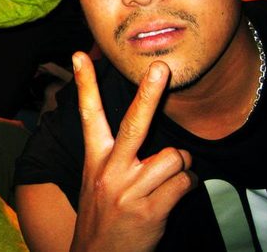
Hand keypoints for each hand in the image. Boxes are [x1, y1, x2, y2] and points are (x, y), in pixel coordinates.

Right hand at [70, 52, 196, 251]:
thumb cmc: (102, 211)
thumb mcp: (97, 177)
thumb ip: (115, 151)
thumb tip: (144, 124)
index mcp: (95, 158)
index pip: (88, 114)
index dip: (85, 83)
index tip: (79, 54)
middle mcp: (110, 170)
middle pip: (134, 125)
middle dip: (149, 93)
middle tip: (160, 68)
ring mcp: (129, 191)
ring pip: (174, 157)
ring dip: (180, 166)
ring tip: (167, 178)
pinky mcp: (150, 211)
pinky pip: (185, 183)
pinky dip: (186, 186)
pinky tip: (172, 196)